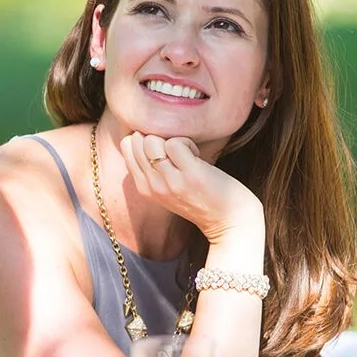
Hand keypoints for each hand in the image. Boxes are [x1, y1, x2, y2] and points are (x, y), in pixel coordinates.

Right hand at [120, 132, 264, 242]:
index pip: (127, 146)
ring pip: (153, 141)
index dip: (146, 139)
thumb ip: (153, 169)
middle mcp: (153, 186)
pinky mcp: (190, 176)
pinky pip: (175, 143)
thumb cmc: (201, 198)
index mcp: (144, 187)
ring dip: (174, 140)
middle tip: (178, 152)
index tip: (164, 151)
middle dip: (159, 137)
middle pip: (137, 140)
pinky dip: (188, 142)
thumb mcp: (168, 188)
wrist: (229, 220)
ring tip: (188, 155)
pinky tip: (198, 158)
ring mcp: (170, 182)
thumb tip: (145, 136)